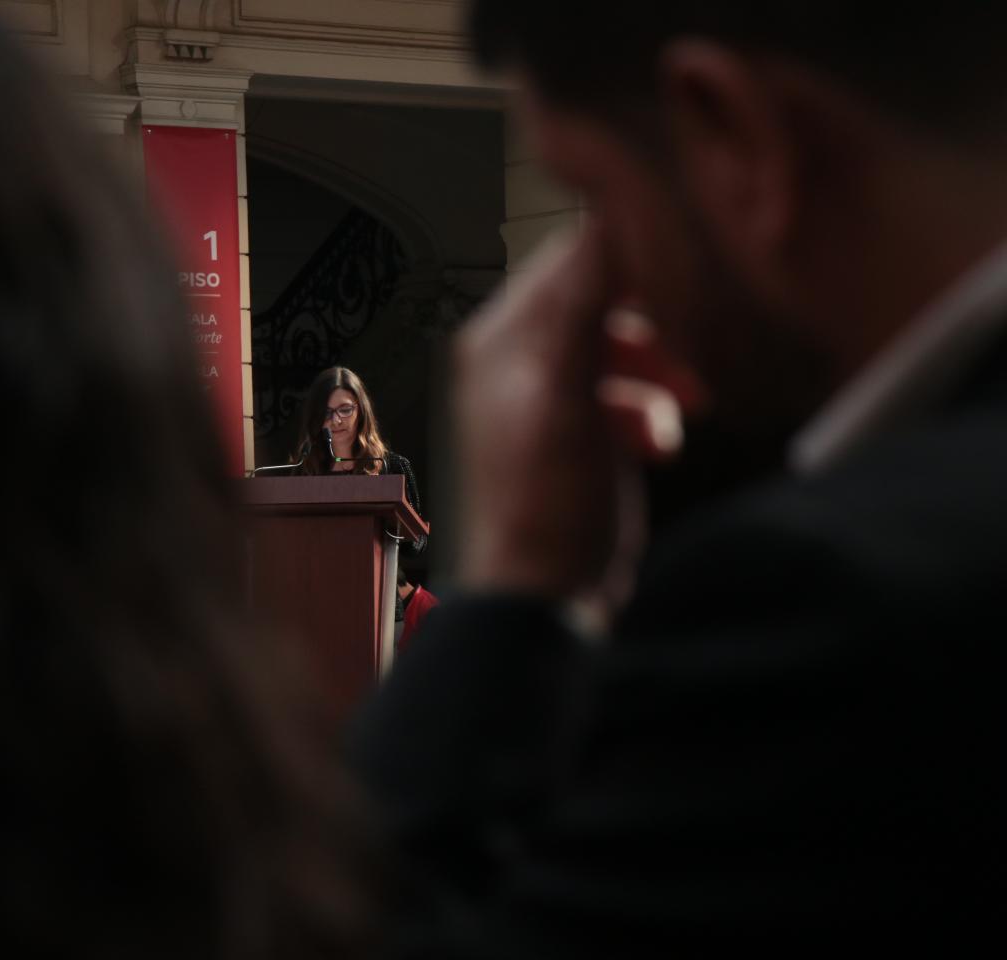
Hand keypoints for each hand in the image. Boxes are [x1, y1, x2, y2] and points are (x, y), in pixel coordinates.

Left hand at [455, 221, 704, 604]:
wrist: (546, 598)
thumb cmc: (548, 507)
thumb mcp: (569, 399)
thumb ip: (585, 309)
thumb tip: (606, 218)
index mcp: (502, 341)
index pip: (572, 260)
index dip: (632, 260)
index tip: (690, 272)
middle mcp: (517, 361)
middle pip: (601, 301)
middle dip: (654, 325)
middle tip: (697, 354)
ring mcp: (546, 398)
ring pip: (620, 348)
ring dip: (658, 372)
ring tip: (689, 406)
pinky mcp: (575, 434)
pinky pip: (623, 393)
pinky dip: (648, 410)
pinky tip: (658, 446)